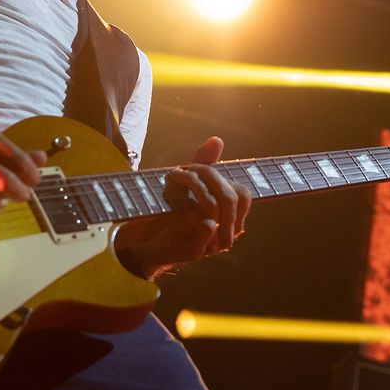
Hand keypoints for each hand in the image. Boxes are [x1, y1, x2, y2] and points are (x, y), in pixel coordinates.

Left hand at [118, 136, 251, 277]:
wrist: (147, 243)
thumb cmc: (170, 214)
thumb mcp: (186, 187)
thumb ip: (203, 164)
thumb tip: (217, 139)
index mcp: (225, 215)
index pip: (242, 193)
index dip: (220, 177)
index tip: (194, 168)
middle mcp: (224, 231)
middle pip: (232, 197)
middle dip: (209, 176)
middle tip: (186, 170)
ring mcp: (212, 242)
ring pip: (218, 208)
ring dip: (196, 187)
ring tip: (175, 179)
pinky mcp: (196, 250)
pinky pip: (206, 226)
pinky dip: (190, 210)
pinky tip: (173, 201)